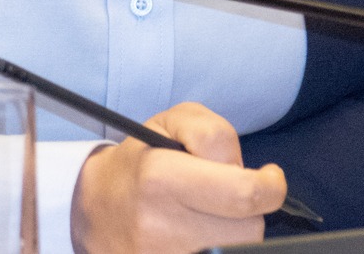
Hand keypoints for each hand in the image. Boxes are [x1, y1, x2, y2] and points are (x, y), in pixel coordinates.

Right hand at [72, 103, 286, 253]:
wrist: (93, 208)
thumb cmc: (140, 161)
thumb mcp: (172, 122)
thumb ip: (216, 134)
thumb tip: (244, 170)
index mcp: (161, 178)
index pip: (245, 193)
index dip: (270, 185)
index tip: (268, 178)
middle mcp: (160, 225)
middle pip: (249, 229)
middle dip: (248, 209)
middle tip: (226, 196)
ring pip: (235, 250)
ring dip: (231, 232)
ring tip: (206, 216)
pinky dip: (214, 246)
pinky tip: (197, 235)